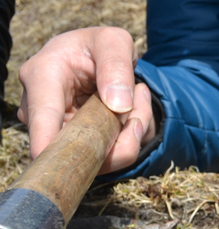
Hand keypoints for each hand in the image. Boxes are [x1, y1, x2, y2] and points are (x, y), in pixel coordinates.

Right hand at [17, 27, 154, 173]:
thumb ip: (116, 65)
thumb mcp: (114, 41)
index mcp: (42, 77)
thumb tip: (118, 106)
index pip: (42, 117)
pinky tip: (133, 113)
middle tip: (141, 97)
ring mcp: (55, 134)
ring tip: (139, 96)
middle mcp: (40, 112)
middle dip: (121, 133)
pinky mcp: (74, 148)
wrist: (100, 62)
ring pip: (98, 156)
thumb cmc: (101, 48)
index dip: (47, 143)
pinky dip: (130, 139)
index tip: (58, 162)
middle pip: (76, 146)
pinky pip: (108, 158)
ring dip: (131, 134)